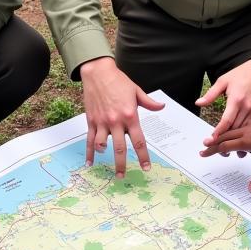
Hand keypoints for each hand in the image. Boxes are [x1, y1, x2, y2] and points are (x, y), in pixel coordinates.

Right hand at [79, 57, 164, 177]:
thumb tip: (161, 107)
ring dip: (105, 157)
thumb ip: (149, 103)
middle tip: (123, 176)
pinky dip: (89, 152)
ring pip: (103, 145)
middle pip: (120, 148)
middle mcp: (116, 121)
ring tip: (108, 168)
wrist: (98, 73)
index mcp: (130, 115)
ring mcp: (102, 122)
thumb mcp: (136, 91)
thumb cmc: (118, 81)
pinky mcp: (91, 121)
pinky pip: (90, 139)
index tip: (146, 167)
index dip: (142, 156)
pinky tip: (89, 163)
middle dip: (122, 164)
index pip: (138, 140)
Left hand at [196, 59, 250, 141]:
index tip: (212, 139)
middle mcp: (246, 107)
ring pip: (243, 129)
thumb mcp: (223, 81)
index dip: (218, 131)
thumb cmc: (242, 74)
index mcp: (236, 99)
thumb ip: (210, 94)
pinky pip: (250, 126)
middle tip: (213, 146)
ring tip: (224, 147)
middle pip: (234, 128)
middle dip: (224, 138)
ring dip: (234, 138)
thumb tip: (199, 102)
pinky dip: (243, 133)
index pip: (226, 120)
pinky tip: (237, 139)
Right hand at [199, 115, 250, 192]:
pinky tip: (238, 137)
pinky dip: (234, 133)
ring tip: (220, 145)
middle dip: (213, 143)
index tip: (203, 153)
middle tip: (205, 148)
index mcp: (246, 140)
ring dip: (223, 137)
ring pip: (232, 131)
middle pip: (224, 137)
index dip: (212, 151)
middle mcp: (245, 131)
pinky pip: (240, 127)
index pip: (224, 146)